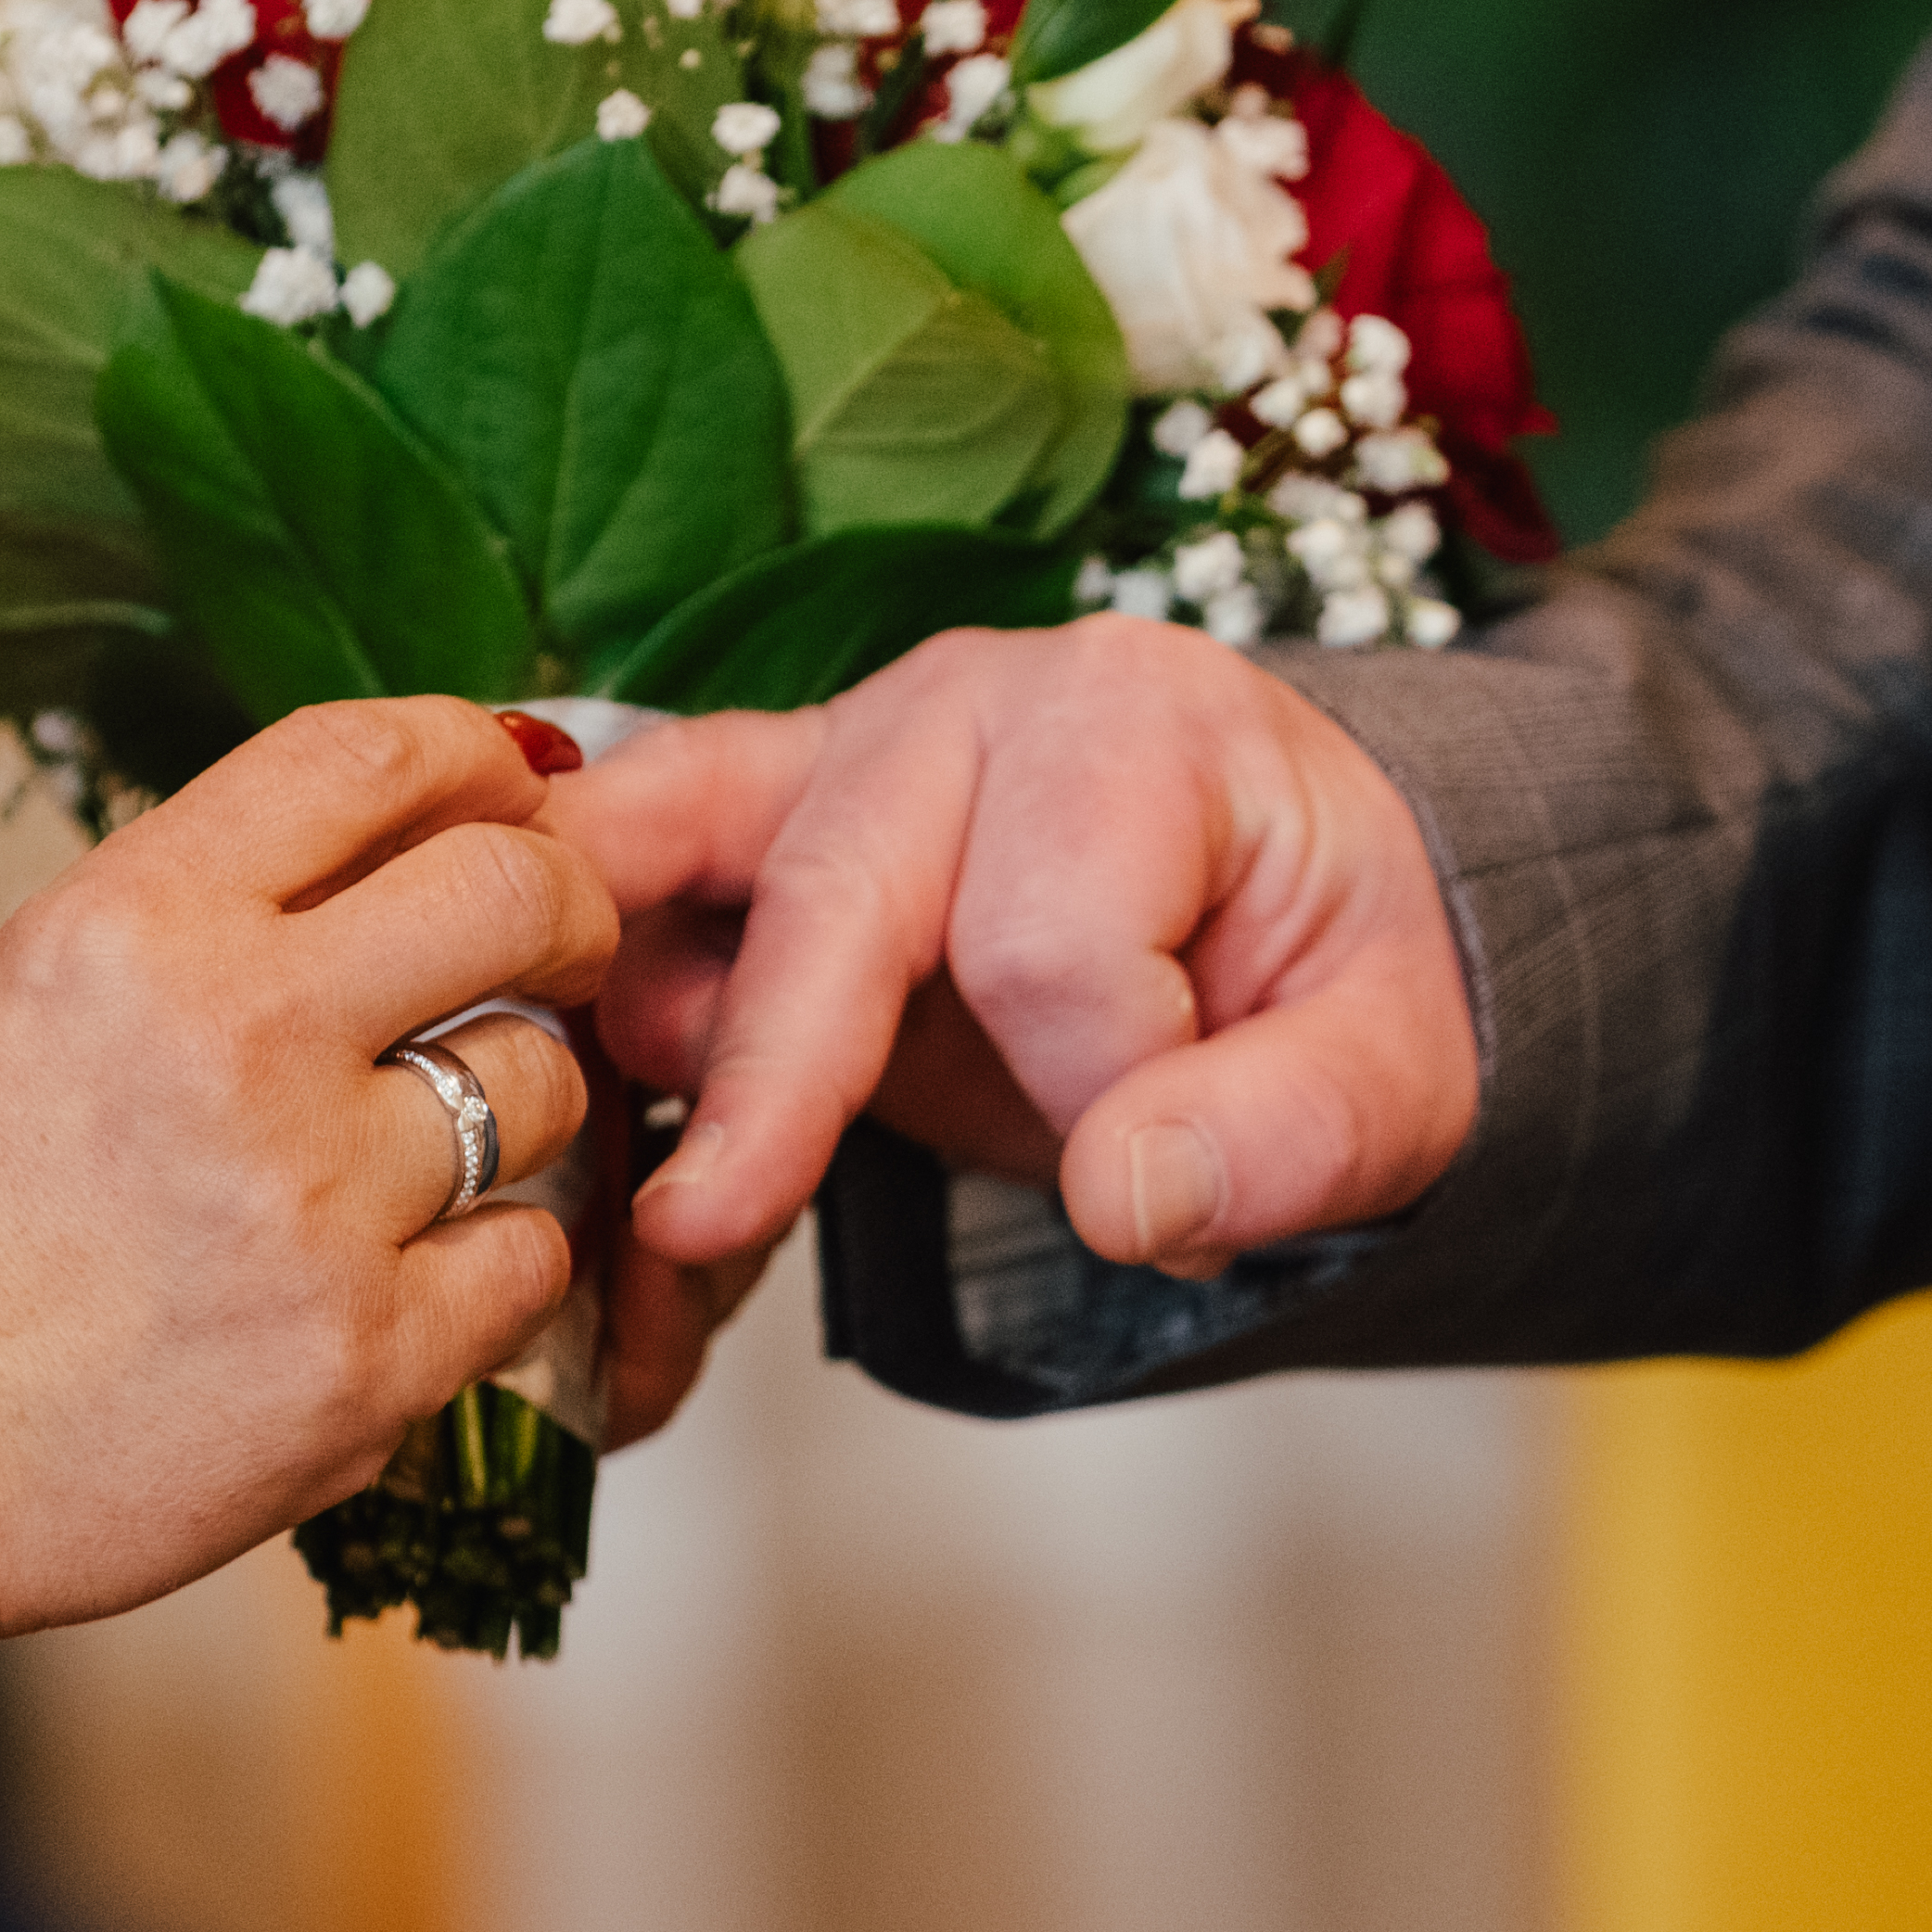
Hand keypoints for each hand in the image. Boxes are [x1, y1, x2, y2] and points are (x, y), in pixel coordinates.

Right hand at [0, 693, 615, 1648]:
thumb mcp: (23, 999)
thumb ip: (204, 918)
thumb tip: (401, 841)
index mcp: (132, 919)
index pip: (371, 755)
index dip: (480, 757)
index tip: (514, 790)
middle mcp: (236, 1034)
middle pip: (518, 891)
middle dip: (568, 909)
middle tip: (560, 952)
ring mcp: (315, 1203)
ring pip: (547, 1086)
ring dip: (520, 1109)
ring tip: (429, 1157)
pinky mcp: (367, 1361)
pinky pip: (531, 1262)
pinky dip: (490, 1269)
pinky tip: (405, 1285)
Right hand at [557, 618, 1476, 1376]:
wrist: (1301, 911)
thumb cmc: (1336, 972)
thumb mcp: (1396, 1070)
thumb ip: (1291, 1135)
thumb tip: (1127, 1199)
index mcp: (1138, 722)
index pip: (1054, 939)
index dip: (1090, 1092)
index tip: (1151, 1174)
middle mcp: (969, 701)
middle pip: (835, 884)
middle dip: (776, 1069)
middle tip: (696, 1231)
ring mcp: (842, 751)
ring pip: (678, 849)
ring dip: (610, 992)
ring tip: (550, 1133)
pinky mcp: (764, 831)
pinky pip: (630, 871)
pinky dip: (578, 971)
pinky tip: (536, 1074)